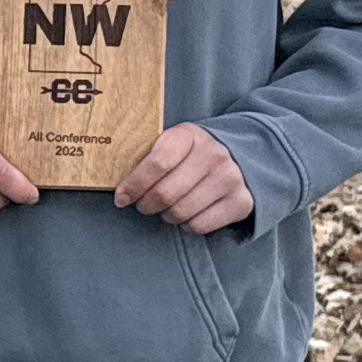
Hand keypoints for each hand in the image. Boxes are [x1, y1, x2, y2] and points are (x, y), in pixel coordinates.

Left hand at [116, 122, 254, 233]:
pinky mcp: (241, 202)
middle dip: (146, 204)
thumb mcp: (171, 143)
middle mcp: (213, 156)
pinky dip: (187, 225)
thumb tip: (120, 188)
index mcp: (189, 136)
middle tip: (143, 204)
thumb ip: (147, 158)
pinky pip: (200, 225)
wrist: (238, 157)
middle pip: (165, 193)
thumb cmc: (190, 153)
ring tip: (167, 207)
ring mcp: (230, 179)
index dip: (134, 184)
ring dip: (166, 215)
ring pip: (181, 212)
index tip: (121, 197)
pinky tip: (187, 213)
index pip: (157, 163)